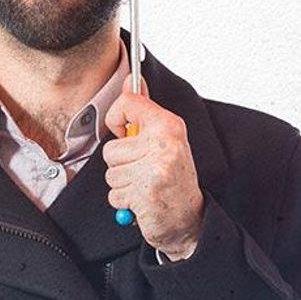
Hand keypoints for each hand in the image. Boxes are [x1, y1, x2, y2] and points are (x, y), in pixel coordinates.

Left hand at [103, 75, 204, 260]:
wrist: (190, 219)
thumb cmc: (175, 177)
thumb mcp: (165, 137)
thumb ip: (144, 110)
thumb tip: (130, 80)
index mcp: (169, 126)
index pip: (128, 103)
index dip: (117, 118)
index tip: (125, 131)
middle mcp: (164, 145)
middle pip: (111, 148)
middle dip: (121, 163)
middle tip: (143, 169)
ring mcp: (154, 171)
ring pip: (111, 173)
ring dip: (122, 183)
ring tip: (144, 185)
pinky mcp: (145, 195)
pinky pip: (113, 194)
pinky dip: (123, 201)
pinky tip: (142, 199)